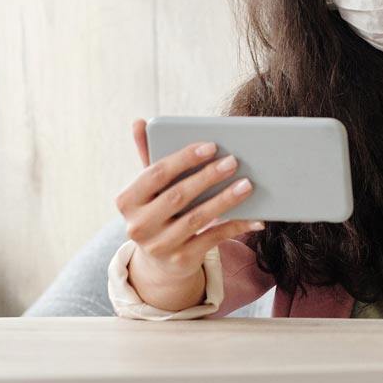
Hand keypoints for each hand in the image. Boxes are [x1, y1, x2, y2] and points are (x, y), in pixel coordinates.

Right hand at [114, 118, 265, 282]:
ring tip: (247, 184)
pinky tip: (254, 217)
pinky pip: (212, 239)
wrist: (158, 262)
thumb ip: (147, 155)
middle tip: (233, 161)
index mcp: (127, 201)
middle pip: (178, 196)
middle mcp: (139, 225)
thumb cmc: (157, 211)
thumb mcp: (149, 188)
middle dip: (208, 176)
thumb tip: (139, 121)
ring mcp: (159, 246)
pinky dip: (235, 227)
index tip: (211, 145)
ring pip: (197, 218)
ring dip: (225, 200)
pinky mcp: (181, 260)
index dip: (184, 158)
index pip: (156, 174)